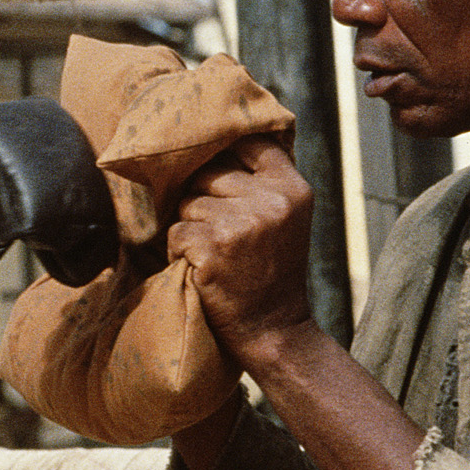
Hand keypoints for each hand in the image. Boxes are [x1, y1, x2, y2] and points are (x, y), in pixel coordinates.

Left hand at [166, 136, 314, 361]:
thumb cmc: (271, 269)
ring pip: (188, 202)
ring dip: (191, 228)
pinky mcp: (212, 246)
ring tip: (215, 253)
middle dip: (203, 199)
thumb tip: (216, 140)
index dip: (227, 153)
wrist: (272, 329)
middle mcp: (271, 201)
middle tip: (220, 233)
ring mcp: (242, 223)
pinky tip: (203, 268)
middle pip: (210, 173)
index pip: (252, 142)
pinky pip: (176, 231)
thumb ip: (262, 181)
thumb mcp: (285, 218)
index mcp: (293, 189)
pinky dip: (180, 251)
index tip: (221, 175)